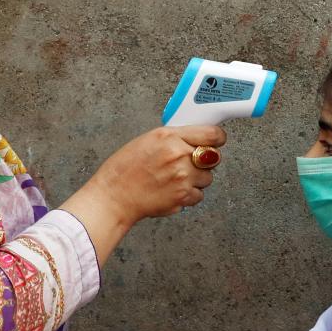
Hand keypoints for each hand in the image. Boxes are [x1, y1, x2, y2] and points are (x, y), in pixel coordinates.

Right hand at [96, 124, 227, 219]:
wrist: (114, 196)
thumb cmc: (124, 169)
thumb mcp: (148, 140)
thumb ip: (174, 138)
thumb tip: (195, 139)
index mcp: (169, 136)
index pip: (212, 134)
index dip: (217, 138)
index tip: (216, 141)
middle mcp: (179, 155)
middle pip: (214, 157)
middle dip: (204, 161)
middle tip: (188, 163)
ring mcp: (183, 177)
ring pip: (208, 178)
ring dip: (197, 179)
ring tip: (176, 179)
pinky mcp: (183, 196)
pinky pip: (199, 195)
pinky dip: (189, 195)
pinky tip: (173, 191)